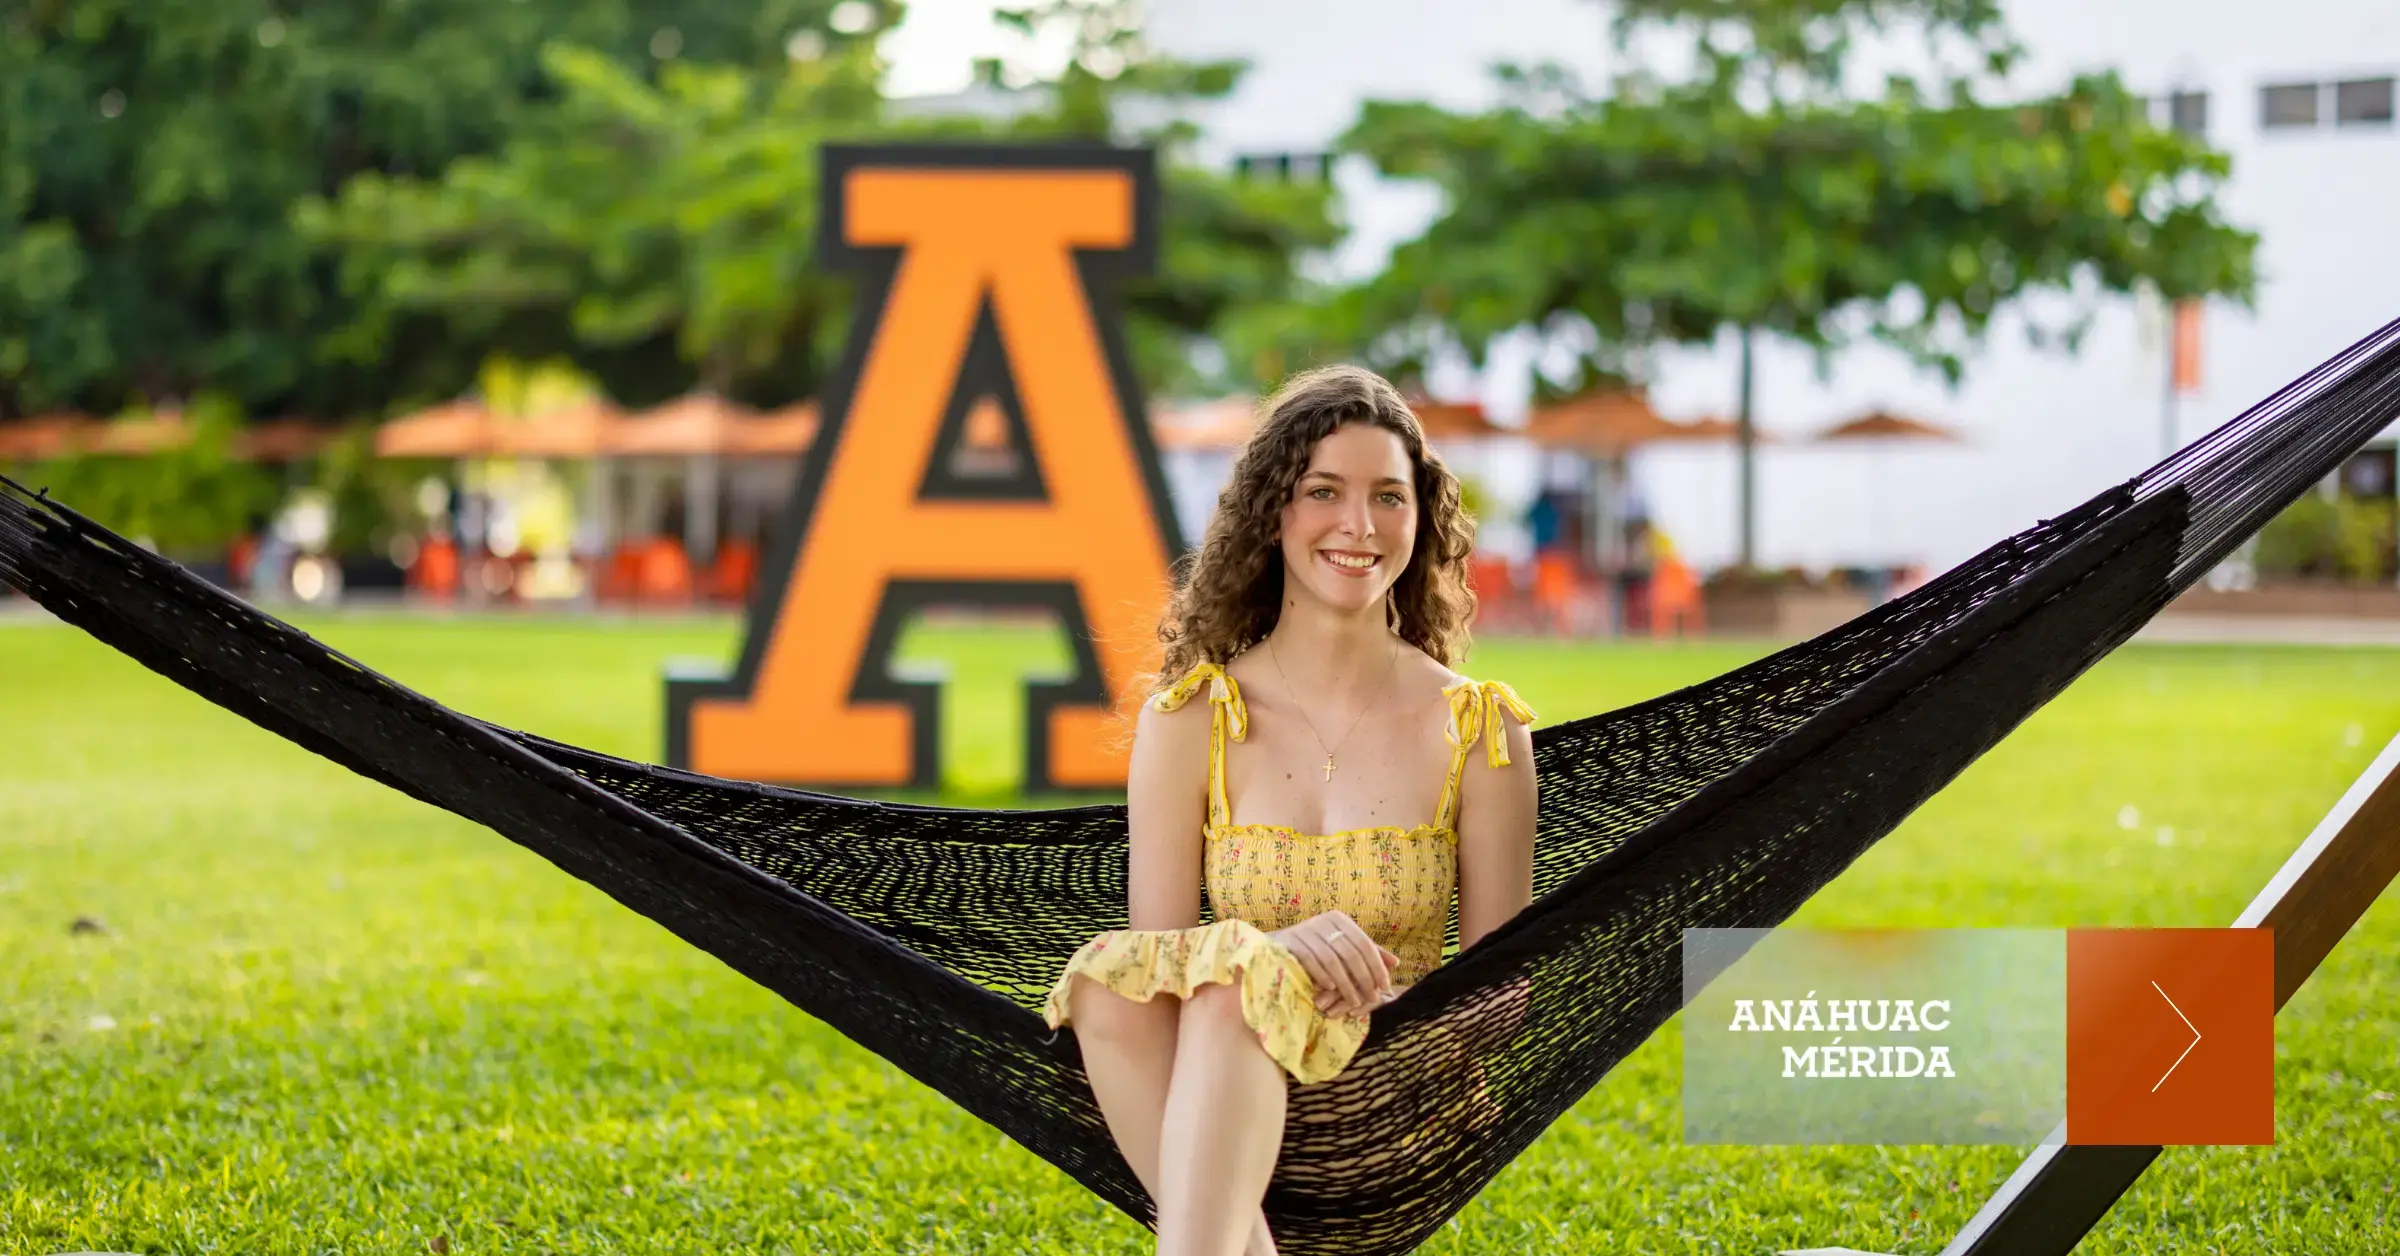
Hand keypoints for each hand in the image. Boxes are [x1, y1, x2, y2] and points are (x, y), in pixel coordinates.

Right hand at [1270, 911, 1399, 1018]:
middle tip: (1371, 998)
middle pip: (1351, 953)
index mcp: (1340, 920)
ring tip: (1353, 1001)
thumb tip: (1395, 963)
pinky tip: (1331, 989)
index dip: (1377, 966)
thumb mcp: (1343, 946)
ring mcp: (1306, 930)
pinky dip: (1323, 976)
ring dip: (1345, 984)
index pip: (1365, 944)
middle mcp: (1324, 921)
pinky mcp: (1292, 942)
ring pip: (1333, 960)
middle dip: (1363, 978)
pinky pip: (1312, 961)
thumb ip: (1367, 953)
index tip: (1384, 986)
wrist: (1278, 946)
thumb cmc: (1316, 948)